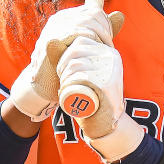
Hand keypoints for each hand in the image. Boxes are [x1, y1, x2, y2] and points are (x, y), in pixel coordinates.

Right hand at [10, 5, 124, 121]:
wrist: (46, 84)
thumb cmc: (67, 65)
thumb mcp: (87, 45)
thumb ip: (102, 30)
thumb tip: (120, 14)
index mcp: (66, 17)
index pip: (94, 11)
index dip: (106, 25)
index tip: (108, 42)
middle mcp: (59, 19)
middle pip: (94, 14)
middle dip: (106, 30)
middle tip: (108, 47)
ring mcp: (55, 27)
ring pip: (89, 21)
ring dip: (101, 36)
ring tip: (103, 51)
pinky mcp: (53, 38)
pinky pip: (81, 32)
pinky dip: (93, 41)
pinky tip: (95, 53)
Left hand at [56, 36, 144, 161]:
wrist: (106, 123)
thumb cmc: (94, 97)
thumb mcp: (88, 73)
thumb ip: (73, 58)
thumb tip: (50, 41)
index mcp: (110, 53)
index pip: (81, 42)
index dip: (66, 54)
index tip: (64, 69)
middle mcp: (112, 58)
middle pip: (75, 53)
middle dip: (62, 66)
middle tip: (63, 81)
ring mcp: (110, 71)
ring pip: (74, 65)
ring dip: (63, 76)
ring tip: (65, 87)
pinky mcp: (106, 84)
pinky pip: (80, 77)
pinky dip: (69, 83)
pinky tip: (67, 89)